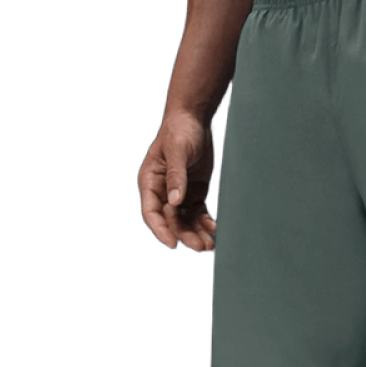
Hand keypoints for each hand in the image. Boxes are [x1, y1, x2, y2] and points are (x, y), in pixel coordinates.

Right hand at [138, 112, 217, 250]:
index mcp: (151, 182)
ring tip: (210, 245)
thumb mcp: (177, 152)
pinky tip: (214, 228)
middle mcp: (163, 192)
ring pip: (185, 219)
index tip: (172, 242)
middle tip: (200, 246)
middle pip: (172, 219)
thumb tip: (174, 201)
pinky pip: (198, 211)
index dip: (161, 229)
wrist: (194, 120)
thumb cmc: (180, 132)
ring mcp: (179, 193)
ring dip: (196, 232)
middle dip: (185, 234)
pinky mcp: (194, 191)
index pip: (152, 212)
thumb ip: (176, 177)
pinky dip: (205, 221)